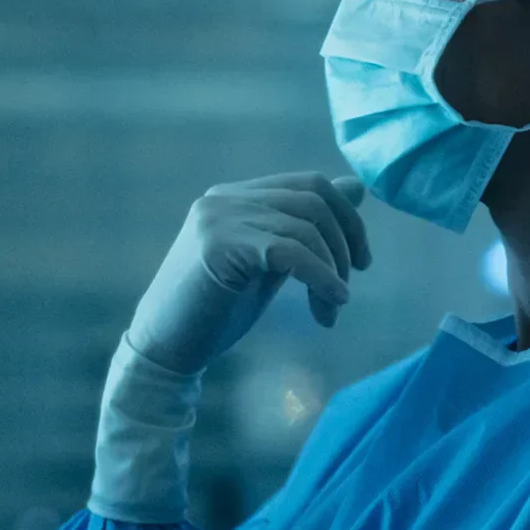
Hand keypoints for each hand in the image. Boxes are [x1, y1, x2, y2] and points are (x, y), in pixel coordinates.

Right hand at [125, 173, 372, 376]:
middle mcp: (226, 197)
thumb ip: (307, 227)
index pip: (311, 184)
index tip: (362, 262)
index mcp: (238, 195)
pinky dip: (321, 278)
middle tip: (347, 290)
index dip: (348, 219)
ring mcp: (219, 217)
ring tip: (331, 309)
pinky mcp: (219, 245)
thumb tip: (357, 188)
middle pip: (314, 200)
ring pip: (305, 228)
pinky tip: (331, 304)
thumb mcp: (273, 263)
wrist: (167, 346)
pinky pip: (290, 252)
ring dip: (332, 271)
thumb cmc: (218, 310)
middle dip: (345, 245)